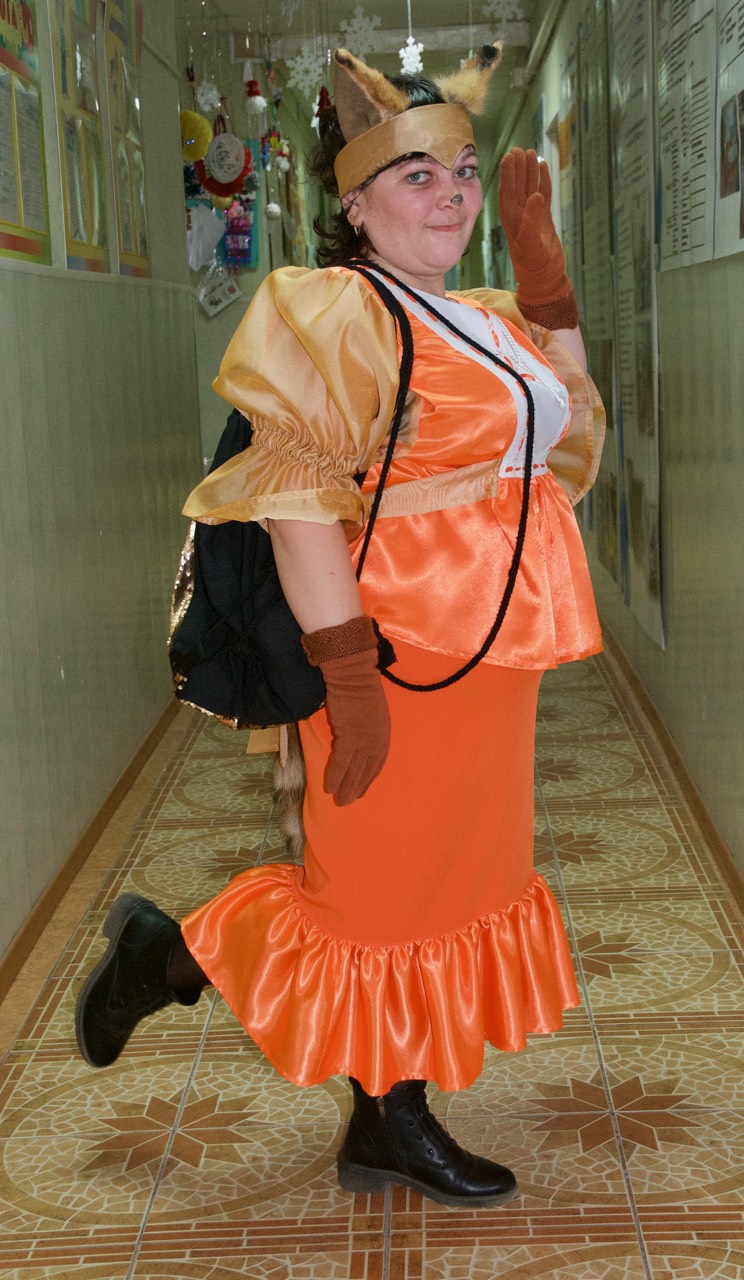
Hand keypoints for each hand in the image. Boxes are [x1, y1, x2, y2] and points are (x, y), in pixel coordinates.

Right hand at [320, 647, 389, 804]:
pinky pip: (341, 761)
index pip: (377, 763)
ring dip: (346, 787)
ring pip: (354, 770)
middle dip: (357, 787)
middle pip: (367, 770)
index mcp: (384, 734)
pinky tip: (329, 787)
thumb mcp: (372, 711)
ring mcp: (364, 740)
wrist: (353, 676)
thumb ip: (368, 728)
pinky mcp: (349, 737)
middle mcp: (377, 740)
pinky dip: (335, 775)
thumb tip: (358, 740)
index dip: (368, 779)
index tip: (361, 790)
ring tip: (339, 801)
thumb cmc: (360, 688)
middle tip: (348, 802)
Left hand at [498, 148, 577, 327]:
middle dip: (516, 168)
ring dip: (528, 171)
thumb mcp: (532, 245)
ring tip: (529, 152)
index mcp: (512, 220)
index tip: (510, 156)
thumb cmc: (536, 265)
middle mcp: (519, 216)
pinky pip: (543, 194)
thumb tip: (534, 196)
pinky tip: (543, 165)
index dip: (508, 174)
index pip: (508, 192)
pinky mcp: (543, 218)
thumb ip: (531, 221)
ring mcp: (532, 216)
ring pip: (529, 187)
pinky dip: (543, 180)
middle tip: (518, 149)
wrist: (546, 278)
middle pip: (516, 186)